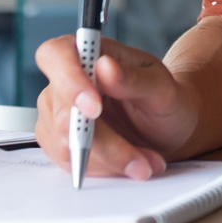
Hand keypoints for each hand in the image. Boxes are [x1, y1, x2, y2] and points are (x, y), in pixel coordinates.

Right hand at [35, 36, 200, 179]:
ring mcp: (57, 114)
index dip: (68, 80)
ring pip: (67, 145)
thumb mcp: (161, 87)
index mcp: (90, 53)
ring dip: (110, 159)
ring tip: (146, 162)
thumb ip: (133, 78)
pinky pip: (71, 163)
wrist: (164, 128)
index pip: (56, 55)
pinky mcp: (58, 143)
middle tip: (140, 158)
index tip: (94, 108)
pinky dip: (105, 168)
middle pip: (64, 114)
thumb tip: (105, 66)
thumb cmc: (163, 98)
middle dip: (105, 142)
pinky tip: (131, 164)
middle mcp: (65, 82)